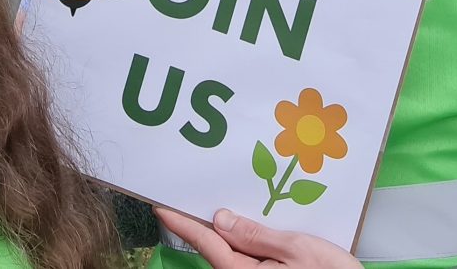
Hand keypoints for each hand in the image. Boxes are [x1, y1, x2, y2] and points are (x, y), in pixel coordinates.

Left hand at [154, 207, 361, 268]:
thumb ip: (256, 234)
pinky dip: (249, 242)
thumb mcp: (295, 248)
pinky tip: (257, 228)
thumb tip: (221, 219)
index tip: (161, 208)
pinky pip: (250, 260)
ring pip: (235, 254)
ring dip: (233, 233)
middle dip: (210, 225)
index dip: (182, 223)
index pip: (206, 242)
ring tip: (232, 207)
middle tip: (199, 196)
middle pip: (219, 248)